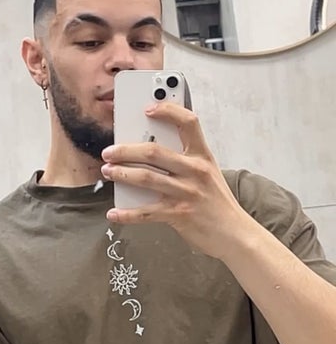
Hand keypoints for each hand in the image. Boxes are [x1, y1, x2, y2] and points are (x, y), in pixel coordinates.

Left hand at [101, 102, 250, 259]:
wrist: (236, 235)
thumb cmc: (218, 203)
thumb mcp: (208, 174)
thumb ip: (186, 161)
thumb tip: (149, 152)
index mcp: (203, 156)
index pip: (188, 122)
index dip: (168, 111)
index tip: (148, 108)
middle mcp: (195, 171)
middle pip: (154, 152)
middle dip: (126, 150)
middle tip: (110, 152)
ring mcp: (186, 192)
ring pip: (145, 178)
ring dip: (121, 174)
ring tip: (108, 172)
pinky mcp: (179, 214)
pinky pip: (146, 212)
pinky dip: (126, 214)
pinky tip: (114, 213)